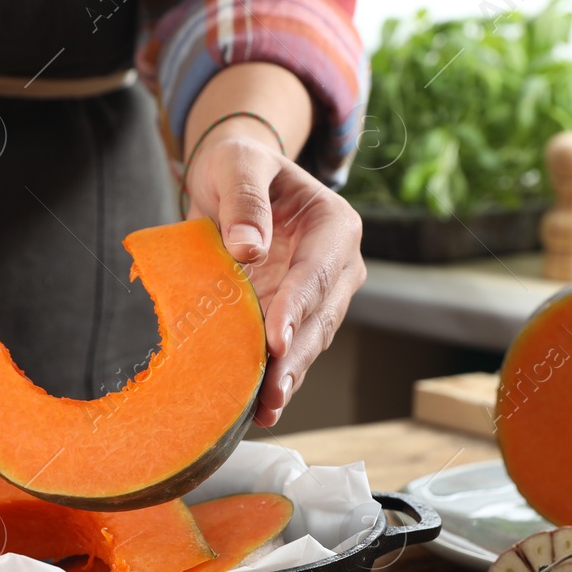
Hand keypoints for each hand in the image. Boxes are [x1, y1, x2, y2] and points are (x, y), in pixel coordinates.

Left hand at [183, 121, 365, 427]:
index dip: (298, 306)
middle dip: (296, 357)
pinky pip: (289, 350)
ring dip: (287, 376)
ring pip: (309, 342)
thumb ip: (243, 200)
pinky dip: (274, 376)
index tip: (276, 338)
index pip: (319, 271)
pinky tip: (257, 406)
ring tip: (264, 407)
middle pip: (321, 318)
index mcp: (335, 225)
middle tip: (271, 391)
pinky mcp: (294, 315)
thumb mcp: (237, 163)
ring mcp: (319, 296)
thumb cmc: (239, 165)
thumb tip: (248, 247)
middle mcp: (338, 266)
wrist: (233, 180)